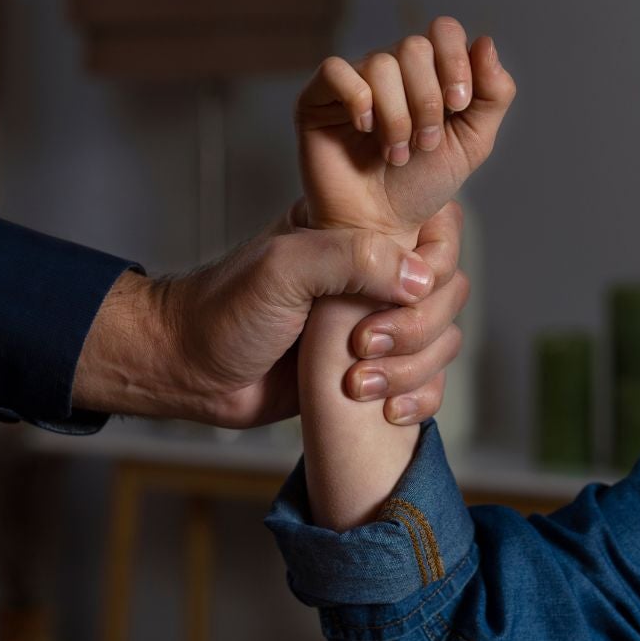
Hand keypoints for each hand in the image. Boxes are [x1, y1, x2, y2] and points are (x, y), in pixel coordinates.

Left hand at [72, 203, 464, 428]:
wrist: (191, 372)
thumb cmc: (224, 311)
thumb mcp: (282, 268)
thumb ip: (351, 258)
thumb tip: (420, 278)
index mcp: (356, 232)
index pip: (436, 229)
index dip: (433, 264)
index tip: (398, 293)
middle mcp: (373, 274)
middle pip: (448, 291)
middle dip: (417, 328)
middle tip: (363, 345)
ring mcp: (375, 323)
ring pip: (442, 340)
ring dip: (413, 369)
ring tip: (357, 384)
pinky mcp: (372, 370)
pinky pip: (427, 382)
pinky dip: (420, 399)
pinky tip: (387, 411)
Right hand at [295, 17, 515, 235]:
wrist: (380, 226)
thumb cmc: (421, 186)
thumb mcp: (472, 143)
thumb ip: (493, 95)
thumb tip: (486, 42)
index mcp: (428, 72)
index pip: (443, 31)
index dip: (455, 61)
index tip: (458, 105)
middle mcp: (390, 69)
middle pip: (414, 47)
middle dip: (427, 101)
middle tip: (424, 144)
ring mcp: (353, 81)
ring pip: (380, 64)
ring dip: (397, 116)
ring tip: (395, 153)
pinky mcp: (317, 98)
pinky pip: (336, 71)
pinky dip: (358, 100)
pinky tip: (364, 130)